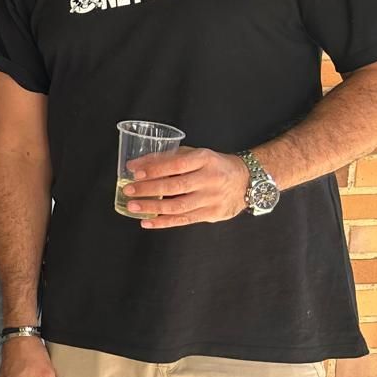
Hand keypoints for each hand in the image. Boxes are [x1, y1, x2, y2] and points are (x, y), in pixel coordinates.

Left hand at [123, 147, 248, 227]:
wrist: (246, 181)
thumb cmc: (214, 165)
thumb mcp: (195, 154)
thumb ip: (168, 157)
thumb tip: (137, 164)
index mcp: (205, 159)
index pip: (177, 165)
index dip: (155, 169)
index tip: (135, 172)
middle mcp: (210, 179)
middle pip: (176, 186)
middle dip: (149, 189)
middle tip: (129, 190)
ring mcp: (212, 199)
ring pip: (178, 206)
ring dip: (152, 208)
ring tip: (133, 207)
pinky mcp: (212, 214)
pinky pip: (184, 220)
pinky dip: (163, 222)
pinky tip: (147, 222)